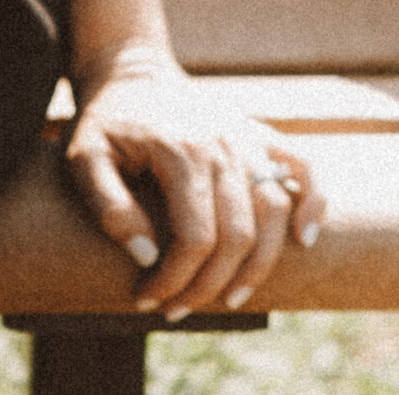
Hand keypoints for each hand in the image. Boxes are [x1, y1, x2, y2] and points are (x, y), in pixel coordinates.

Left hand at [66, 55, 324, 319]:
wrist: (133, 78)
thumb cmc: (105, 126)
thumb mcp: (84, 162)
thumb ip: (109, 208)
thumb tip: (145, 256)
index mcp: (183, 155)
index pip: (194, 238)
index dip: (174, 280)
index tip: (146, 301)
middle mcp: (225, 147)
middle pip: (236, 235)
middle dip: (207, 286)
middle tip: (175, 311)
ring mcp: (249, 141)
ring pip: (275, 213)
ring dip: (256, 266)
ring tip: (229, 301)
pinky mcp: (263, 137)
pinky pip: (305, 168)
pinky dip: (314, 204)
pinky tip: (304, 240)